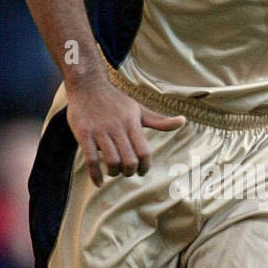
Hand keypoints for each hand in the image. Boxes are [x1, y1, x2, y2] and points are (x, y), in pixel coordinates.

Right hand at [66, 77, 184, 186]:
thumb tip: (183, 120)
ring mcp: (100, 131)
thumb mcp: (138, 109)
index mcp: (132, 122)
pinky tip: (99, 182)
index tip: (142, 171)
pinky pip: (91, 159)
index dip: (145, 166)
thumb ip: (159, 120)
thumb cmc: (116, 100)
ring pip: (112, 161)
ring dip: (114, 173)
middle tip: (127, 172)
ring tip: (114, 172)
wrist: (88, 85)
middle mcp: (117, 127)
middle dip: (129, 172)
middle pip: (129, 160)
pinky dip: (96, 175)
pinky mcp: (84, 134)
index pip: (144, 151)